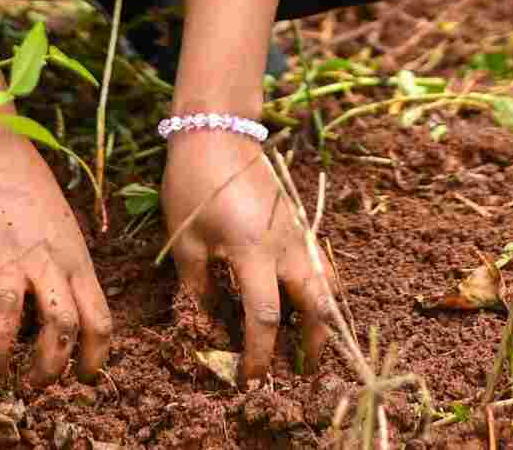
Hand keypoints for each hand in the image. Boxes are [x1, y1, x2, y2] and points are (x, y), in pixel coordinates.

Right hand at [0, 128, 111, 386]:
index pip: (99, 319)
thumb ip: (67, 271)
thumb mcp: (66, 230)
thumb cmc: (30, 190)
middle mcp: (44, 262)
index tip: (82, 379)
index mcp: (74, 259)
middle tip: (34, 385)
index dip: (94, 358)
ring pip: (8, 320)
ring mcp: (3, 258)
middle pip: (61, 326)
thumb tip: (66, 320)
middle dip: (48, 368)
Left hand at [162, 130, 334, 383]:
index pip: (265, 317)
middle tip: (302, 373)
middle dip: (314, 345)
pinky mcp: (300, 223)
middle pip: (317, 306)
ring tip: (310, 345)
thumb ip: (200, 289)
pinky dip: (320, 291)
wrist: (218, 133)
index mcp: (253, 252)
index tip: (249, 379)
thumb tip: (212, 327)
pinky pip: (322, 265)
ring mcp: (299, 233)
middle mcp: (287, 246)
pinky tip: (305, 304)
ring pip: (328, 285)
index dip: (260, 354)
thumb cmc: (193, 185)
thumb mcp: (184, 241)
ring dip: (323, 318)